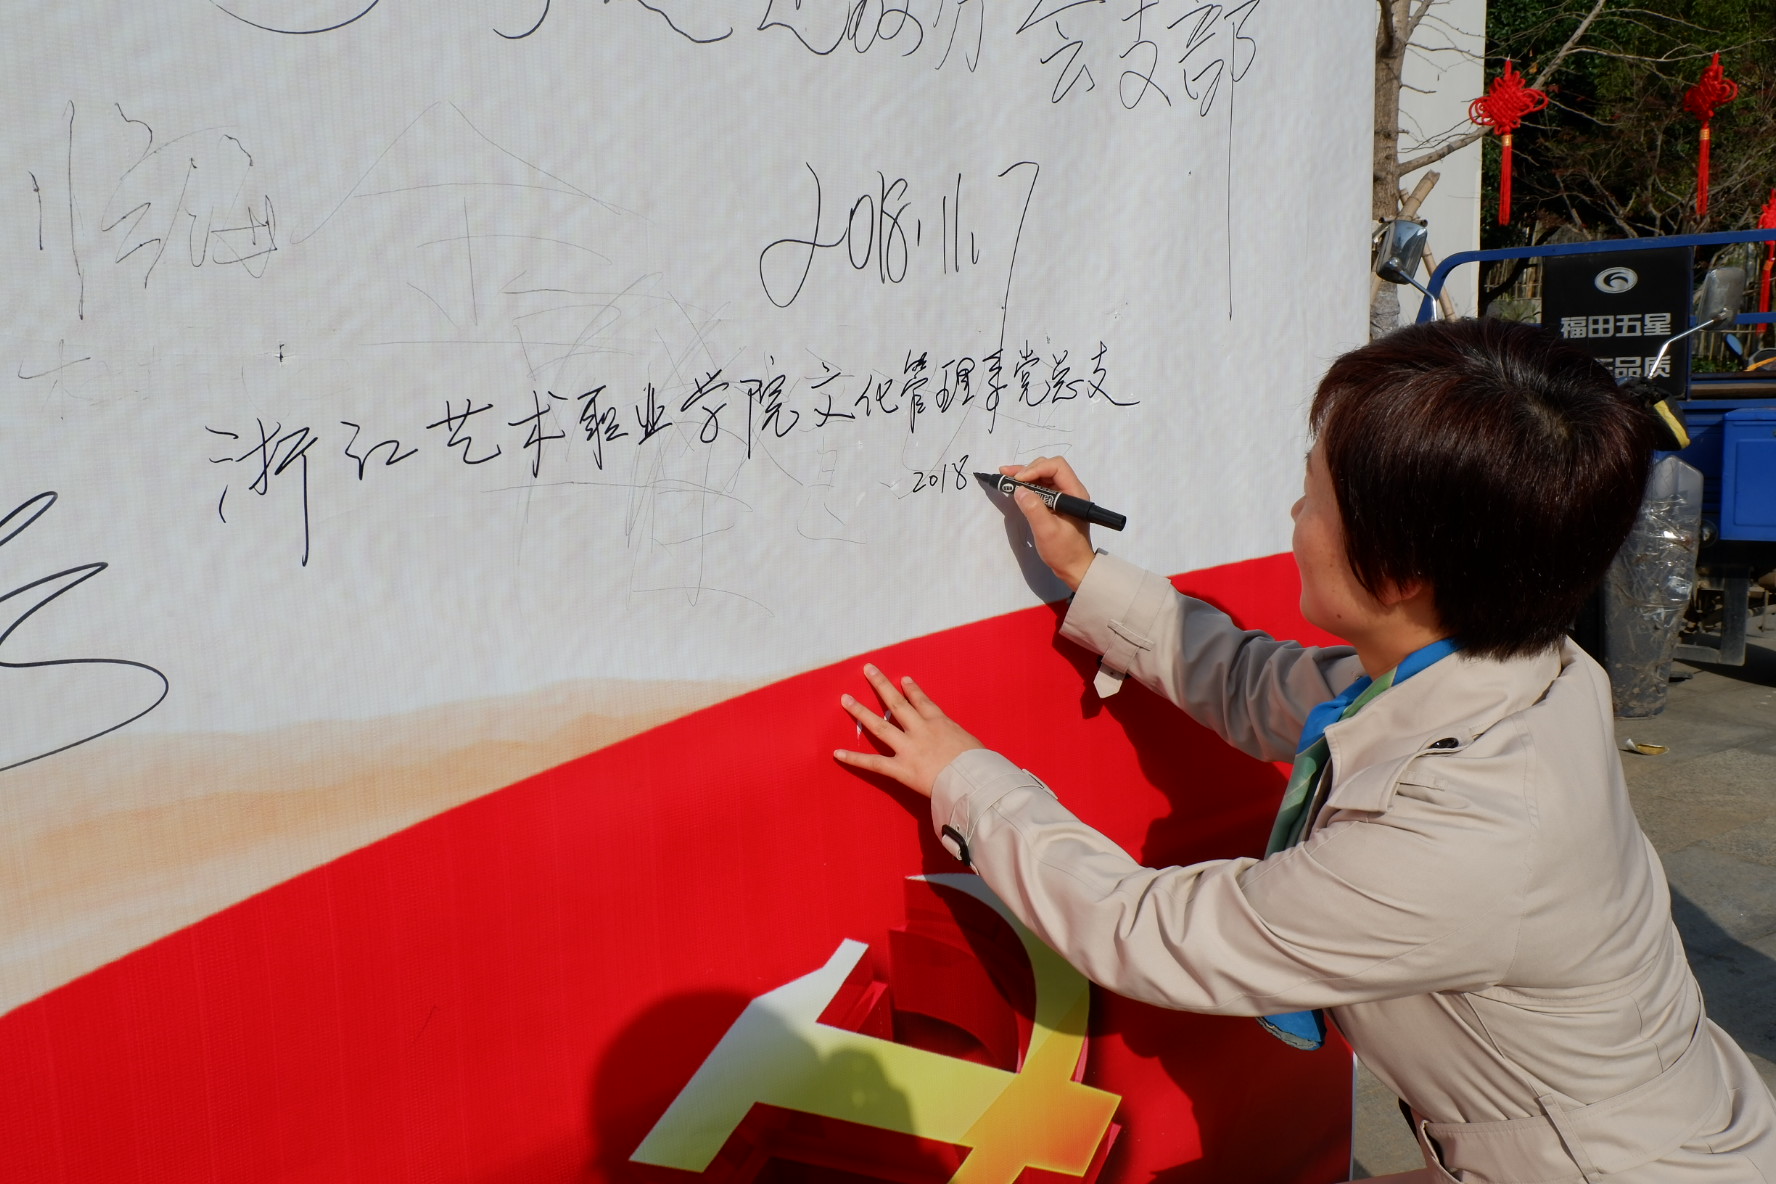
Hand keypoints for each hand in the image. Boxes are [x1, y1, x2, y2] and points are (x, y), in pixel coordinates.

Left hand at [834, 665, 982, 797]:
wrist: (972, 778)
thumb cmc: (979, 764)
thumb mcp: (972, 743)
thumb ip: (959, 740)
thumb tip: (958, 744)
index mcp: (940, 722)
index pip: (922, 701)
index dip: (912, 689)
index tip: (902, 678)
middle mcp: (920, 730)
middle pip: (896, 704)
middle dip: (881, 685)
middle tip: (867, 670)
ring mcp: (908, 748)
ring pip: (880, 726)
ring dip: (861, 711)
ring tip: (845, 699)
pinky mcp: (900, 769)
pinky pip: (874, 763)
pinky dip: (855, 759)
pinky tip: (837, 753)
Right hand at [999, 456, 1095, 590]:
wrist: (1074, 568)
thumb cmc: (1064, 551)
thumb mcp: (1047, 531)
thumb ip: (1034, 509)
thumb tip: (1019, 490)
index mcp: (1074, 493)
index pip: (1057, 467)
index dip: (1036, 469)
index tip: (1019, 480)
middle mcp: (1070, 490)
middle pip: (1049, 468)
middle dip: (1027, 470)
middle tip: (1007, 476)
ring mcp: (1063, 497)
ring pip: (1043, 476)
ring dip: (1025, 476)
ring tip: (1005, 476)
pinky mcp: (1056, 504)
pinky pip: (1041, 488)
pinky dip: (1027, 486)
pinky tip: (1014, 487)